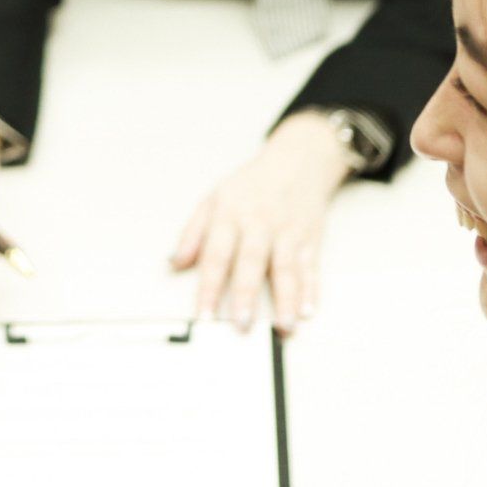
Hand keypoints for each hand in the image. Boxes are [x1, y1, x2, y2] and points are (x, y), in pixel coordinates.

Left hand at [171, 113, 351, 332]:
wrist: (298, 159)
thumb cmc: (252, 183)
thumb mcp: (214, 198)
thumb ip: (192, 232)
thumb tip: (175, 263)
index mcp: (230, 215)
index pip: (216, 256)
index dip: (209, 287)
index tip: (204, 315)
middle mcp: (260, 223)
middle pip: (252, 263)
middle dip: (247, 295)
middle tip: (243, 325)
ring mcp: (287, 231)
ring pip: (286, 269)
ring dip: (285, 300)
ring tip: (283, 327)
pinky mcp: (311, 238)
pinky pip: (311, 267)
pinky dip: (312, 290)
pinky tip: (307, 310)